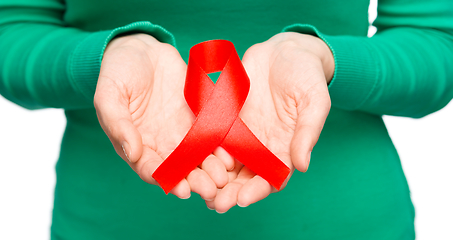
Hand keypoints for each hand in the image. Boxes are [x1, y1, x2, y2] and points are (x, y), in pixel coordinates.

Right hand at [94, 34, 229, 199]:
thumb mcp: (109, 95)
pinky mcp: (196, 117)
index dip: (167, 180)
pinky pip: (210, 134)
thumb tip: (132, 152)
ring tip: (223, 178)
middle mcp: (161, 143)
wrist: (140, 50)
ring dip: (210, 169)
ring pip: (198, 156)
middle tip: (210, 190)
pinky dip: (219, 146)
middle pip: (180, 169)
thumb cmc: (118, 72)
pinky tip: (230, 155)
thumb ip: (118, 123)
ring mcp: (180, 131)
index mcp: (137, 143)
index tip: (182, 190)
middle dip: (195, 181)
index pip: (152, 168)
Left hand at [207, 32, 332, 212]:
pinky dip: (205, 151)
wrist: (285, 51)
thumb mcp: (314, 101)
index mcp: (285, 147)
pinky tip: (192, 160)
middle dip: (230, 192)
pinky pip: (215, 138)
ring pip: (227, 162)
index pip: (271, 177)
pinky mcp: (228, 118)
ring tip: (199, 189)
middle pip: (245, 176)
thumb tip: (302, 166)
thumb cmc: (306, 75)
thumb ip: (307, 132)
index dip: (257, 190)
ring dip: (214, 178)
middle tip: (215, 204)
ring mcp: (244, 133)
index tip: (242, 199)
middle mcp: (262, 145)